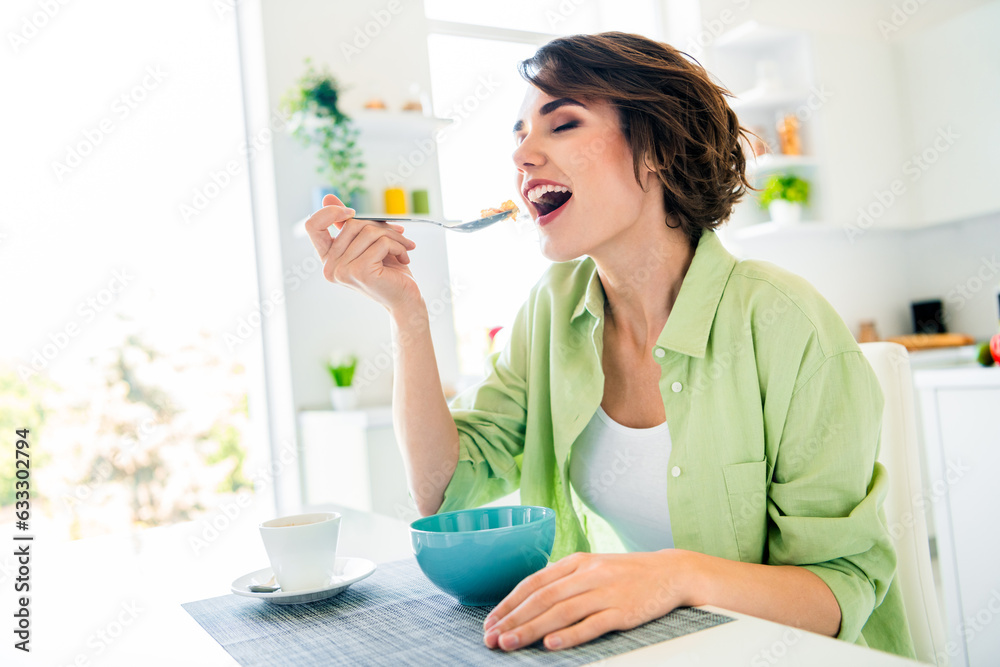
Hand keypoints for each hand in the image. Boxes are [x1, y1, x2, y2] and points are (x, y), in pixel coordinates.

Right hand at [305, 193, 420, 310]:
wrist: (406, 299)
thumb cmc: (389, 271)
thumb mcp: (367, 243)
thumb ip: (348, 224)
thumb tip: (327, 197)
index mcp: (328, 259)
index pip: (313, 226)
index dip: (330, 212)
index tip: (352, 212)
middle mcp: (330, 267)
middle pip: (351, 224)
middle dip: (380, 226)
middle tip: (399, 234)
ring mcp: (343, 271)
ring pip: (369, 232)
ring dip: (394, 236)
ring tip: (404, 247)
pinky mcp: (360, 272)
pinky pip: (382, 243)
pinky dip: (399, 246)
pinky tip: (404, 258)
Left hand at [482, 550, 696, 651]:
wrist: (670, 572)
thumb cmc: (626, 573)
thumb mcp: (592, 567)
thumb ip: (563, 579)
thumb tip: (529, 596)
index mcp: (576, 562)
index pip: (533, 583)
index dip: (508, 603)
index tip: (490, 623)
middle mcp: (587, 574)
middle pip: (542, 598)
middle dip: (513, 620)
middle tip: (491, 639)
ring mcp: (605, 592)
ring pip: (561, 612)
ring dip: (532, 629)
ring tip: (510, 644)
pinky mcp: (622, 611)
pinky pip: (592, 624)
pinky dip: (570, 634)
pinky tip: (551, 644)